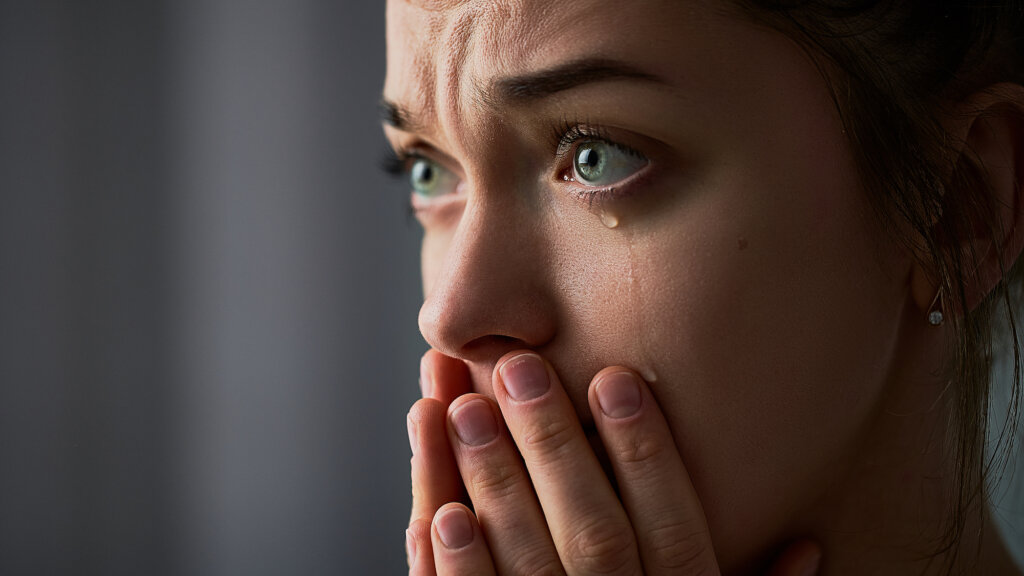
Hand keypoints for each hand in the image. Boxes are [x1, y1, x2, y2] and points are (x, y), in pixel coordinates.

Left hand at [406, 350, 821, 574]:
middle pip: (593, 533)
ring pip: (527, 567)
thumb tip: (812, 548)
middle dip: (553, 447)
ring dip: (491, 486)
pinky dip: (456, 572)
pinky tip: (437, 512)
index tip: (615, 378)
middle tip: (519, 368)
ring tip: (461, 409)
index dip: (646, 454)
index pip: (677, 528)